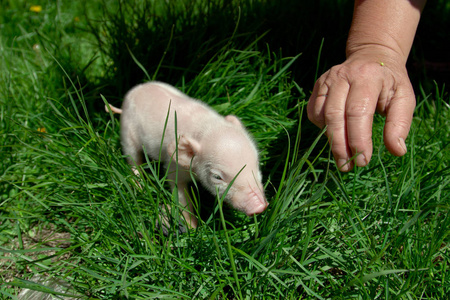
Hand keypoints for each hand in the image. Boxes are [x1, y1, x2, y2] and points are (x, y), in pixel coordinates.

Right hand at [307, 46, 415, 170]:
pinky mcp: (318, 85)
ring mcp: (327, 79)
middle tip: (347, 166)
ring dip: (330, 140)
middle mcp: (343, 76)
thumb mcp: (404, 97)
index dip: (359, 139)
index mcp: (368, 77)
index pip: (358, 112)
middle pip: (335, 116)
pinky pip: (314, 112)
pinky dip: (322, 127)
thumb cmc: (390, 82)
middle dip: (340, 145)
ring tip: (342, 157)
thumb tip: (397, 151)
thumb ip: (400, 123)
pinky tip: (335, 134)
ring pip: (322, 115)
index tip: (363, 161)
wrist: (371, 55)